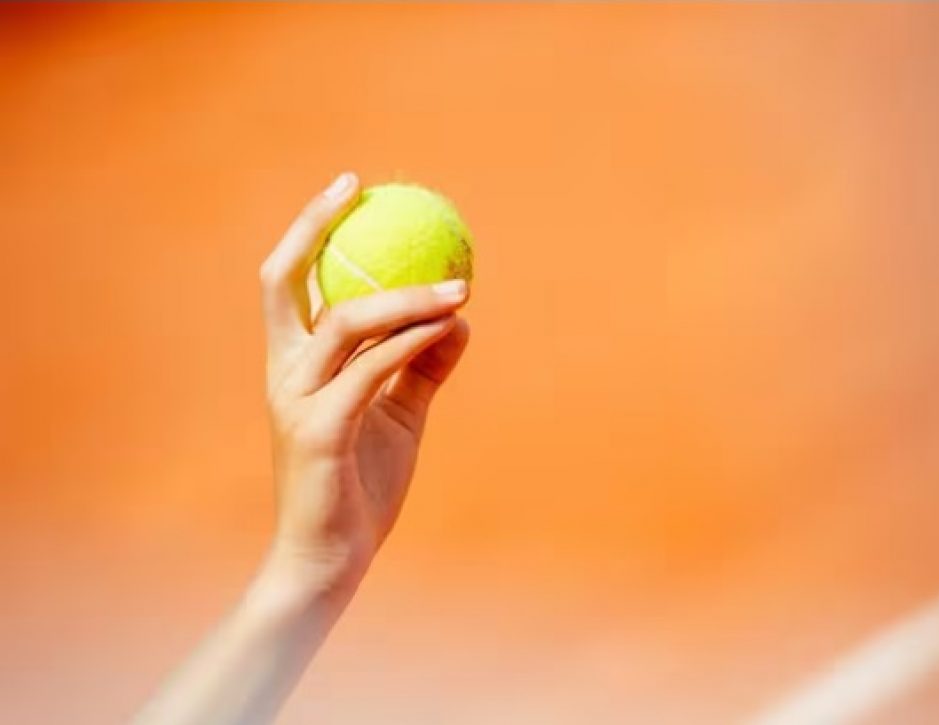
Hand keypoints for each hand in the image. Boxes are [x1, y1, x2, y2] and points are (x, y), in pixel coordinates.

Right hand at [257, 172, 470, 603]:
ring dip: (405, 295)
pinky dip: (411, 341)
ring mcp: (296, 400)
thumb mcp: (399, 414)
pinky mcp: (318, 431)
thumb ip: (423, 365)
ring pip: (344, 321)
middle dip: (314, 227)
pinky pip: (371, 369)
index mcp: (295, 366)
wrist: (332, 559)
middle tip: (360, 189)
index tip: (351, 190)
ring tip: (459, 285)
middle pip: (284, 282)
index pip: (289, 283)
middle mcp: (285, 373)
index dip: (311, 230)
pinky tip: (448, 326)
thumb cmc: (359, 485)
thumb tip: (461, 317)